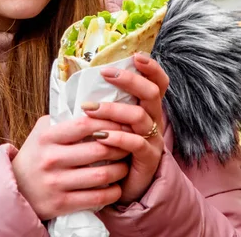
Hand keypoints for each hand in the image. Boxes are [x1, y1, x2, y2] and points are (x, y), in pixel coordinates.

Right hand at [12, 115, 129, 219]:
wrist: (16, 187)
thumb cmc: (35, 154)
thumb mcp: (42, 131)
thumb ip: (63, 118)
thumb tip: (93, 105)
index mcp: (47, 136)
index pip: (84, 125)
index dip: (108, 122)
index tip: (122, 122)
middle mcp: (51, 158)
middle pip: (98, 149)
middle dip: (120, 146)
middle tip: (130, 144)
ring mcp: (56, 182)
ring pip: (101, 175)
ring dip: (120, 170)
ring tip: (125, 165)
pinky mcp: (61, 204)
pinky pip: (96, 198)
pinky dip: (113, 192)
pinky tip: (117, 187)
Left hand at [82, 52, 168, 204]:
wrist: (122, 185)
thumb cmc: (113, 147)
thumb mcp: (112, 121)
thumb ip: (106, 101)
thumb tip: (81, 79)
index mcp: (147, 107)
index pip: (158, 83)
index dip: (152, 68)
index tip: (136, 56)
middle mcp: (154, 120)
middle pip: (151, 93)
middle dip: (130, 80)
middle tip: (106, 73)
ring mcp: (153, 140)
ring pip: (139, 116)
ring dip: (113, 110)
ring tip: (90, 108)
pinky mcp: (148, 159)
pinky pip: (135, 143)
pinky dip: (118, 138)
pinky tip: (101, 136)